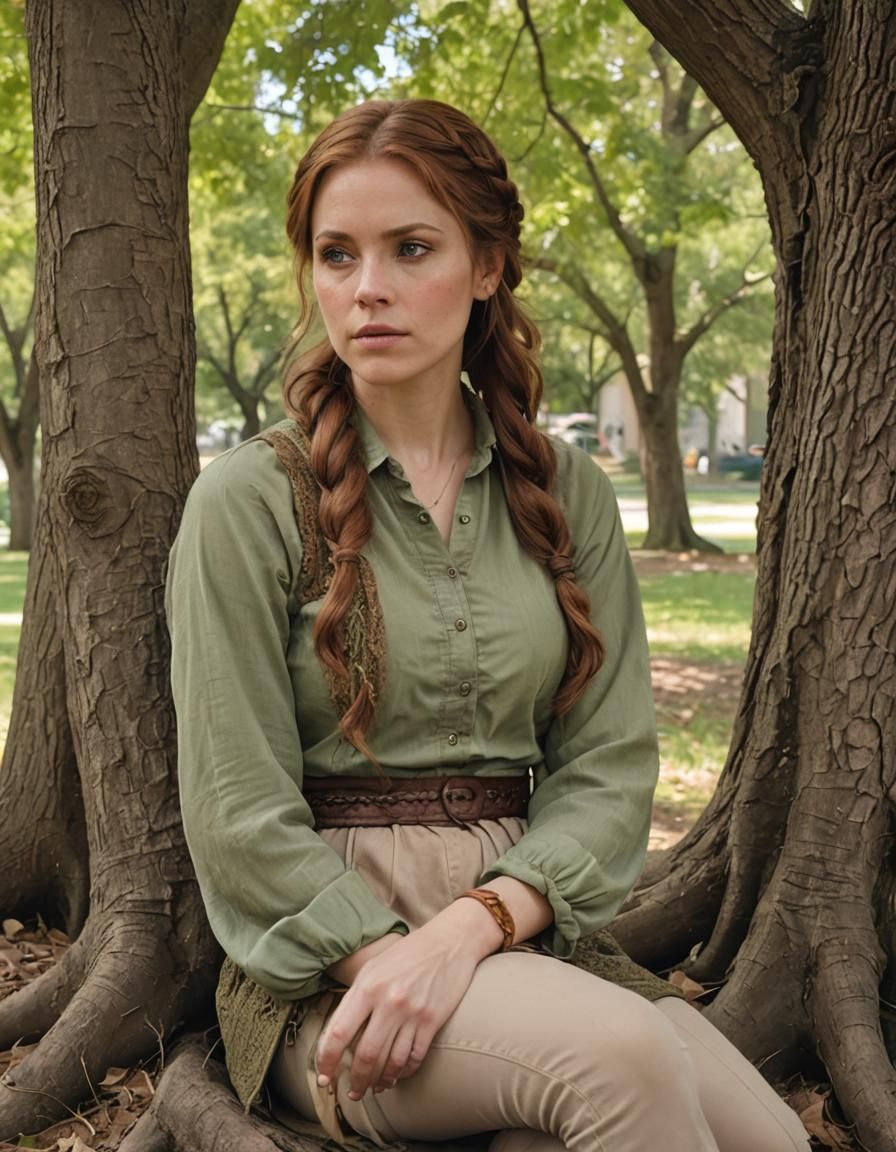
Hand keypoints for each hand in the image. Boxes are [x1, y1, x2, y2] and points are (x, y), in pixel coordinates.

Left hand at [315, 898, 502, 1100]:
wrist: (450, 941)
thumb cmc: (407, 954)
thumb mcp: (374, 968)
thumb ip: (355, 999)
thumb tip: (337, 1037)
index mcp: (368, 986)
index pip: (338, 1033)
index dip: (327, 1061)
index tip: (325, 1077)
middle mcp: (388, 1001)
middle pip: (365, 1055)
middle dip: (356, 1080)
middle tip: (353, 1092)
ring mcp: (412, 1013)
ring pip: (390, 1062)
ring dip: (380, 1081)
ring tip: (375, 1088)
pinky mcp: (432, 1021)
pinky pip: (414, 1057)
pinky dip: (403, 1072)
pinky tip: (398, 1075)